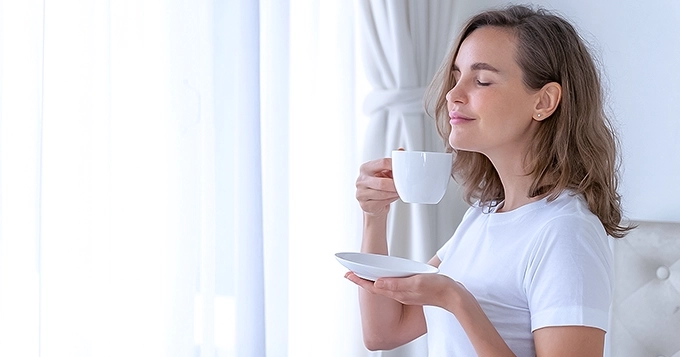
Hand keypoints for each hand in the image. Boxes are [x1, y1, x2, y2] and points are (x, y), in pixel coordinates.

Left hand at [345, 271, 461, 309]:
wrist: (455, 297)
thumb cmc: (438, 289)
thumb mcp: (415, 283)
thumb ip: (396, 284)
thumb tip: (378, 282)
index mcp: (399, 293)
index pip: (374, 287)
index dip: (360, 280)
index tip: (348, 274)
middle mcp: (400, 294)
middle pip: (376, 287)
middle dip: (363, 280)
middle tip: (351, 274)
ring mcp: (406, 294)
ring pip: (384, 287)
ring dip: (372, 281)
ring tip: (363, 274)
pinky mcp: (413, 291)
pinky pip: (394, 286)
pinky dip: (385, 281)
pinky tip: (385, 277)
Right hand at [355, 158, 399, 215]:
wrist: (373, 203)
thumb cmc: (380, 186)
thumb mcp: (385, 172)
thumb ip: (392, 162)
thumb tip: (401, 150)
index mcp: (365, 168)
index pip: (382, 163)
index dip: (395, 166)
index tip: (403, 170)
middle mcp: (361, 180)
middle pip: (382, 182)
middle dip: (395, 185)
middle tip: (403, 186)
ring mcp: (361, 193)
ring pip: (382, 193)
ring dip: (394, 193)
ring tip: (398, 192)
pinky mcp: (365, 204)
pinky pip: (381, 202)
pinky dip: (390, 200)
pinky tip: (392, 198)